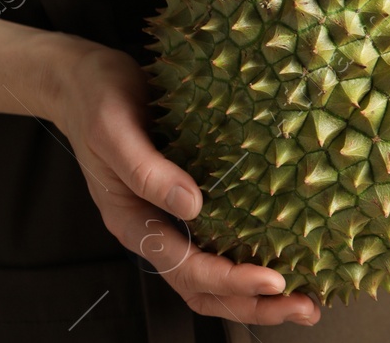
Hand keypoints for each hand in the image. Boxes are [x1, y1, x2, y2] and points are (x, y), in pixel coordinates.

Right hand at [46, 38, 321, 325]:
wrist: (84, 82)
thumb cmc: (96, 102)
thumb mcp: (112, 129)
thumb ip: (146, 169)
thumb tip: (192, 204)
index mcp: (133, 221)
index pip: (185, 268)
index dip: (229, 280)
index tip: (272, 280)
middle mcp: (157, 229)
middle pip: (203, 288)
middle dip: (253, 304)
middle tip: (304, 307)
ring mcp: (173, 220)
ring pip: (214, 277)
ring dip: (257, 295)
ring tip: (305, 299)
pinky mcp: (192, 203)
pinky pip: (222, 245)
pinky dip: (253, 261)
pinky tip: (291, 258)